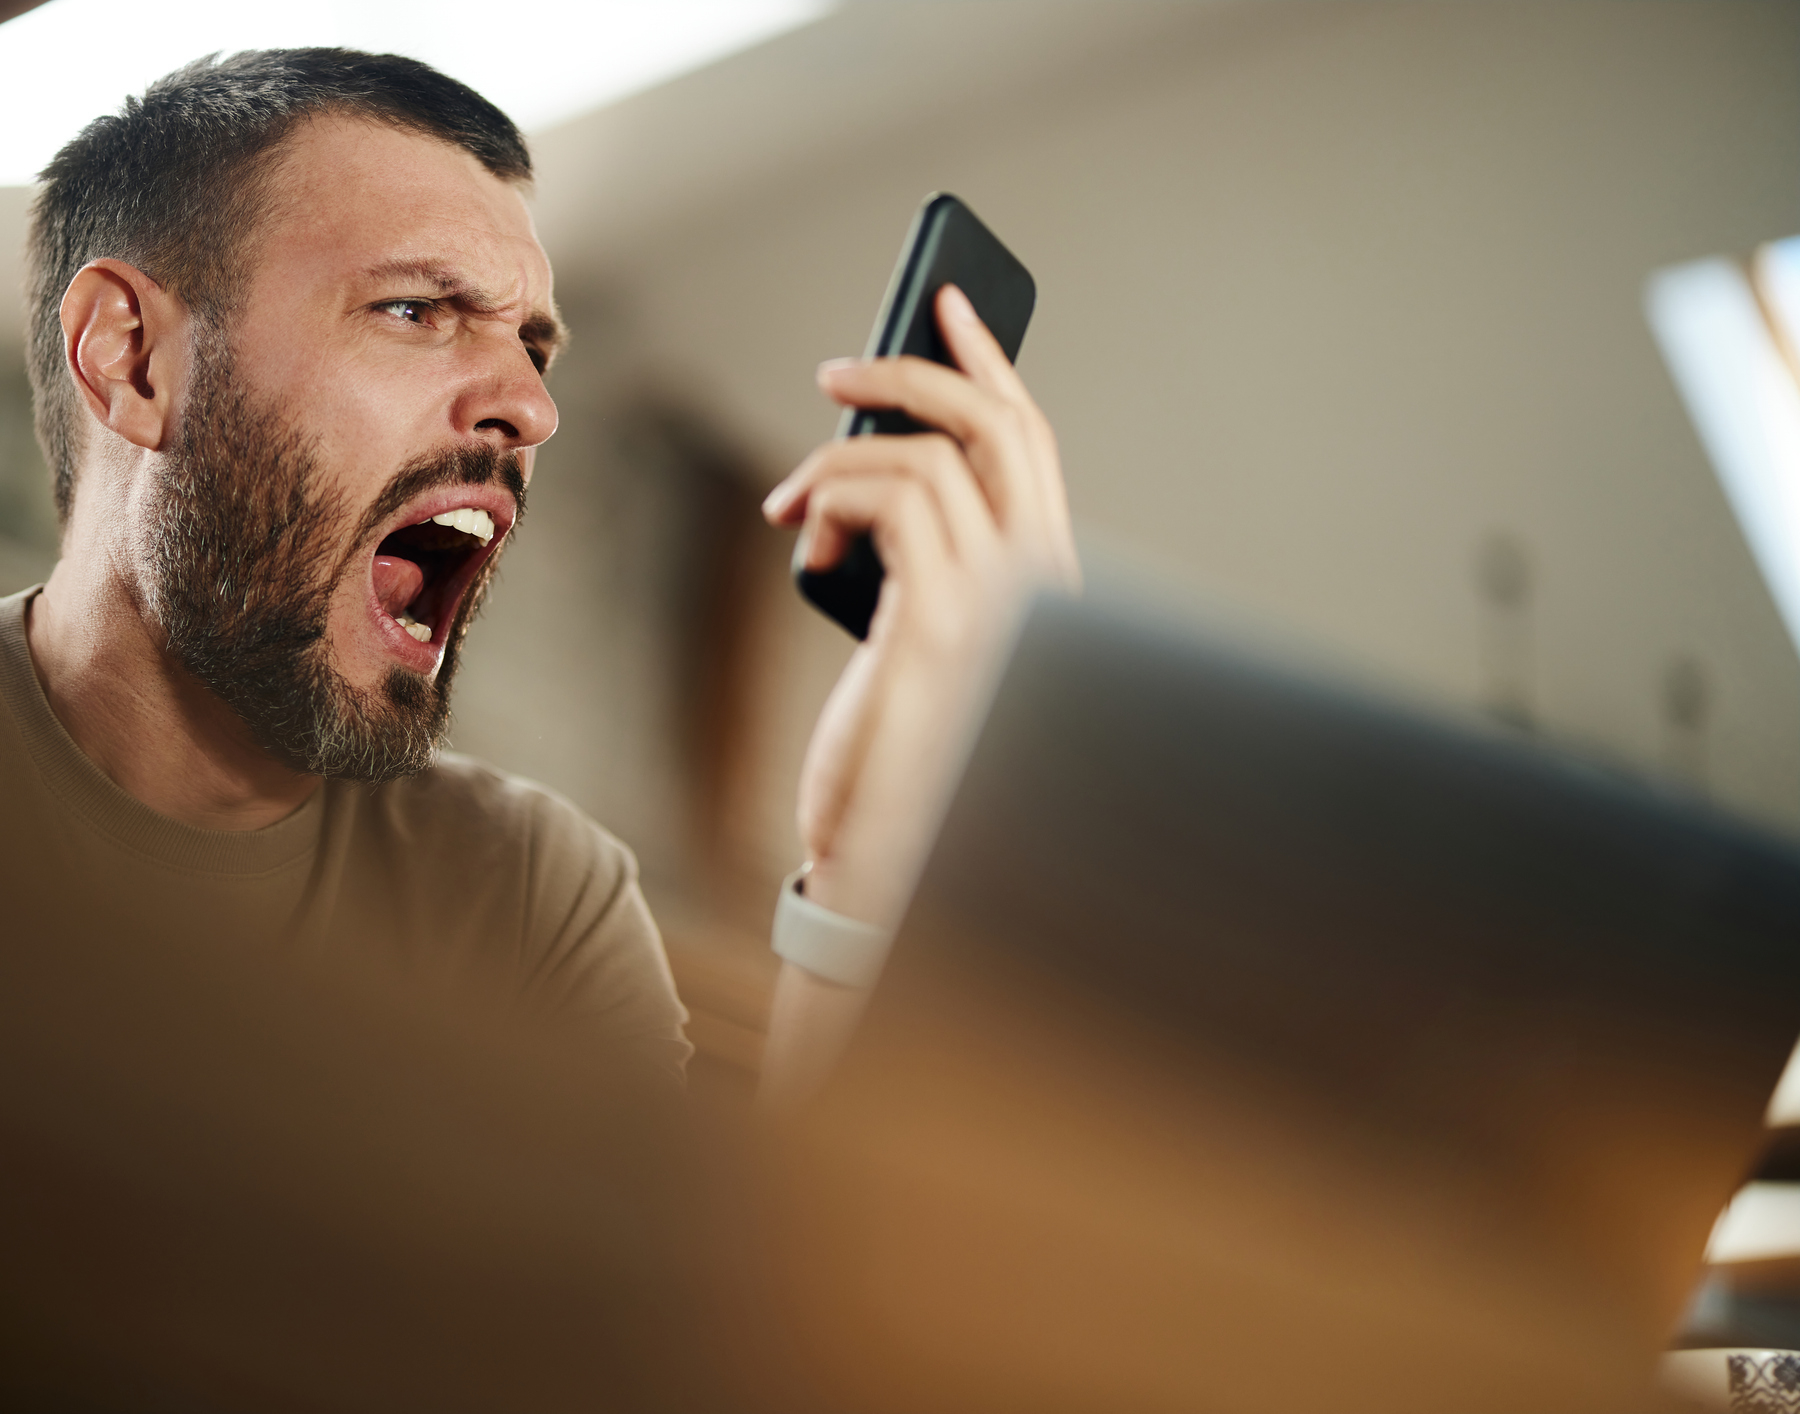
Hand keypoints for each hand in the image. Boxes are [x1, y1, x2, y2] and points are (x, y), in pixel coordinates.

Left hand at [762, 284, 1078, 928]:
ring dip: (839, 459)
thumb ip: (919, 551)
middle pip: (1000, 426)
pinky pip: (887, 500)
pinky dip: (829, 499)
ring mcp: (1002, 604)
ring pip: (926, 456)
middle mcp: (1042, 586)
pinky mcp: (943, 624)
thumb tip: (872, 461)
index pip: (1033, 444)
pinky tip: (800, 542)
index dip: (991, 363)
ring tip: (789, 504)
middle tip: (838, 363)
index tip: (945, 303)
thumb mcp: (911, 631)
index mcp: (1043, 586)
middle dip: (919, 369)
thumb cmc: (893, 754)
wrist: (885, 857)